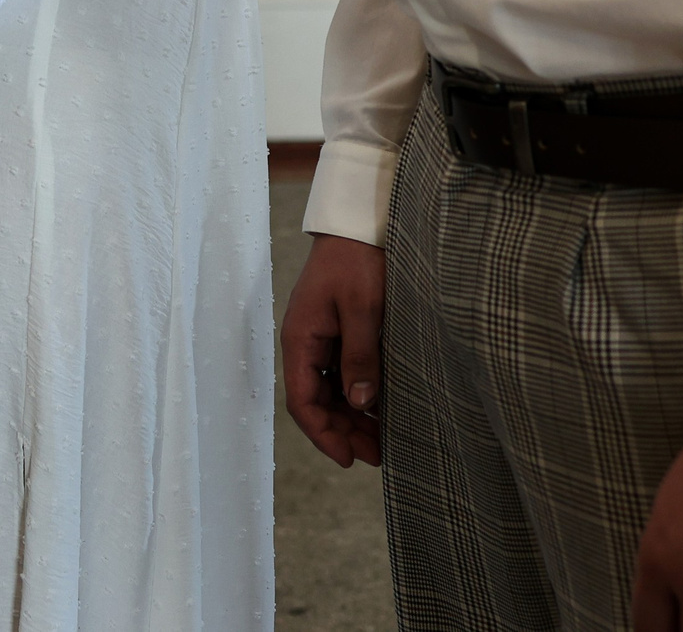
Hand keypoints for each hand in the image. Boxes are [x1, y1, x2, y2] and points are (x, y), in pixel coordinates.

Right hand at [280, 233, 384, 466]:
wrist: (358, 225)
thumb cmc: (357, 261)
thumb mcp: (362, 308)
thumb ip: (360, 355)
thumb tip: (360, 403)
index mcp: (300, 339)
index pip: (302, 401)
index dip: (323, 434)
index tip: (350, 458)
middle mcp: (305, 343)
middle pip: (317, 401)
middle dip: (343, 432)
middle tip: (377, 456)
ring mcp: (321, 338)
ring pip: (330, 391)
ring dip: (352, 418)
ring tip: (382, 441)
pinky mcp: (337, 332)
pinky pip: (342, 374)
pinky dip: (358, 396)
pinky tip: (381, 409)